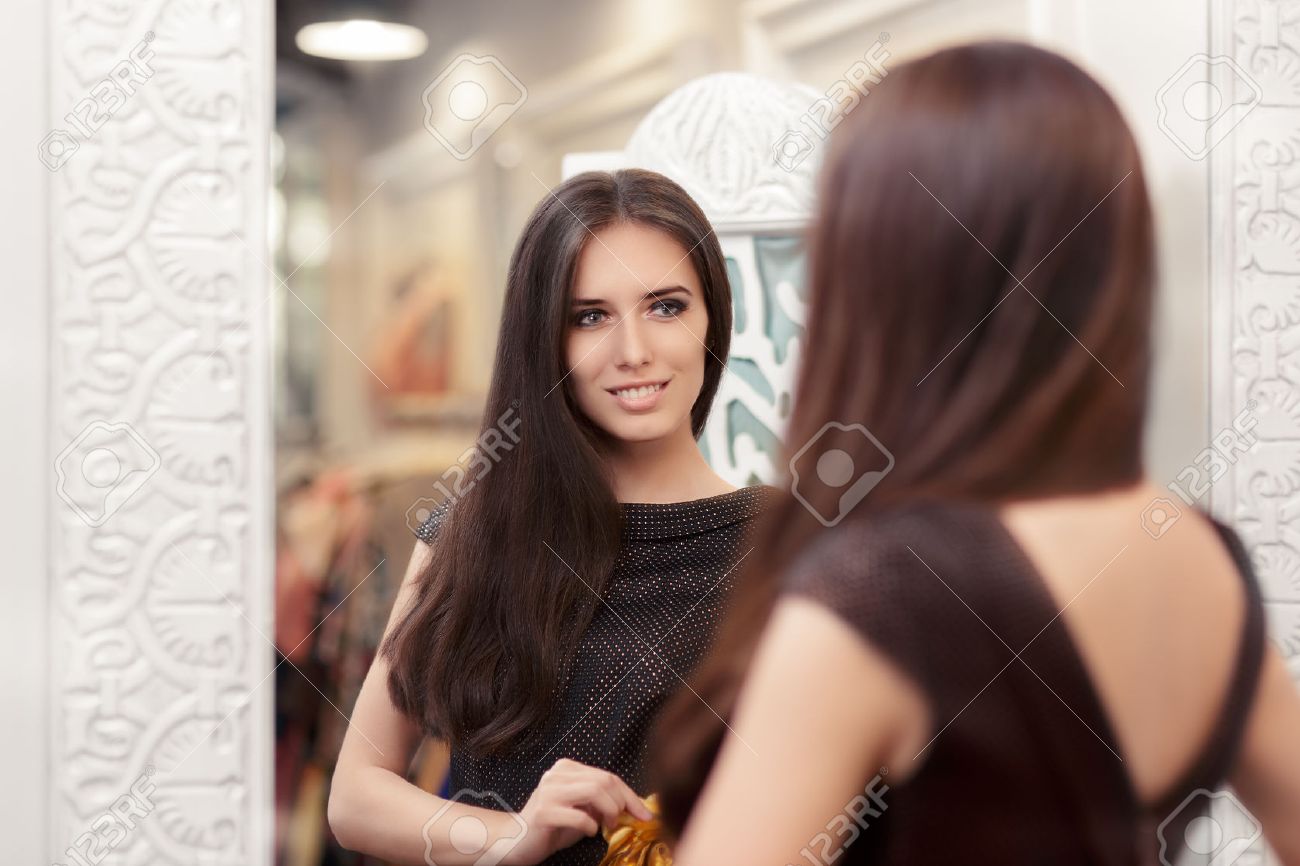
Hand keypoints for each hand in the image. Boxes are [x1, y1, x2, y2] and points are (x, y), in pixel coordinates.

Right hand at [502, 758, 652, 864]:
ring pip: (594, 791)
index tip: (645, 814)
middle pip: (604, 781)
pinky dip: (591, 826)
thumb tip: (633, 805)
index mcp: (567, 768)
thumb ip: (602, 802)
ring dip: (609, 812)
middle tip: (622, 822)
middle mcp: (557, 774)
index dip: (630, 796)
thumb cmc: (553, 826)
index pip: (608, 776)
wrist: (518, 840)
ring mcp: (549, 791)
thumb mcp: (582, 810)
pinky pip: (580, 816)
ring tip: (606, 826)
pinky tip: (588, 832)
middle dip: (622, 803)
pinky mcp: (543, 812)